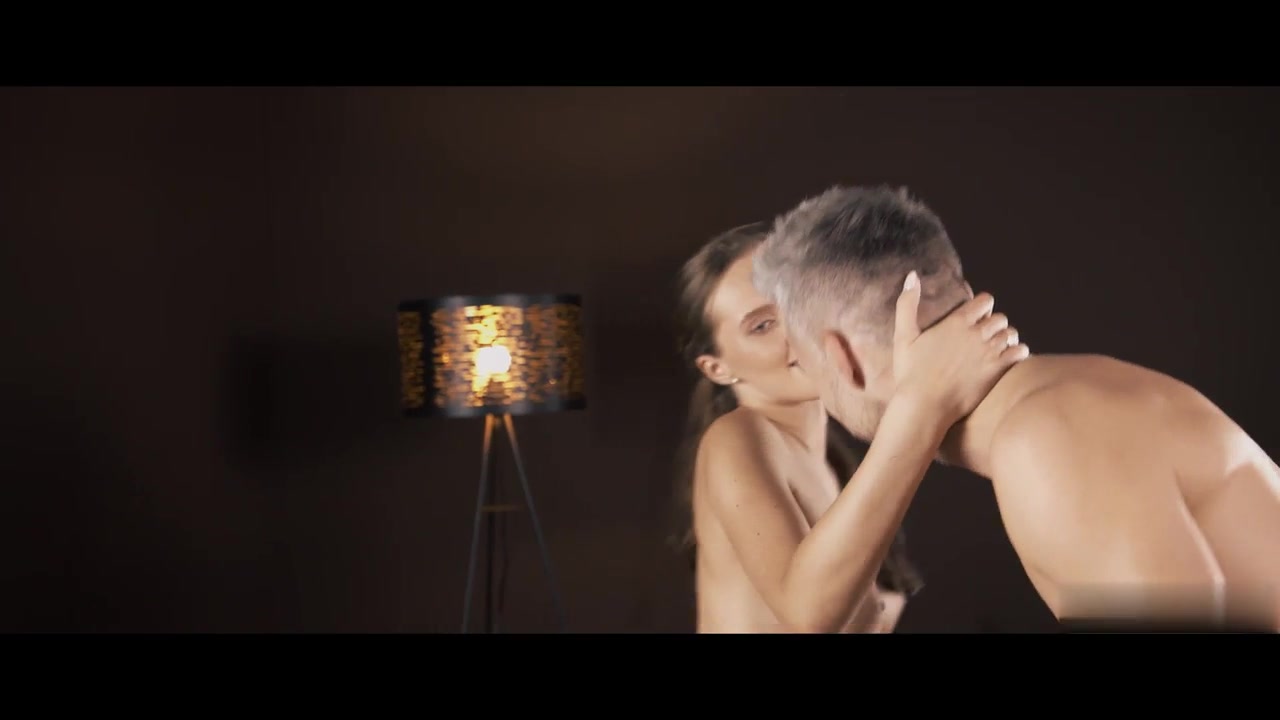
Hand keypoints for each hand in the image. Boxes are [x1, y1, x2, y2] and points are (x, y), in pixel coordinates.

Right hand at [892, 271, 1028, 424]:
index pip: (985, 301)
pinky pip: (1020, 352)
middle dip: (994, 324)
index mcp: (956, 321)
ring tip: (996, 348)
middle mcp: (976, 333)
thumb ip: (907, 304)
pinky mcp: (997, 369)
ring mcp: (989, 351)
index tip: (974, 318)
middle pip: (1000, 317)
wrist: (924, 405)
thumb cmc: (910, 372)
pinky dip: (1017, 352)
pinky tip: (1008, 359)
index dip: (982, 307)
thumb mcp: (903, 336)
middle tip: (984, 336)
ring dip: (1005, 338)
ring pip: (1011, 333)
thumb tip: (911, 276)